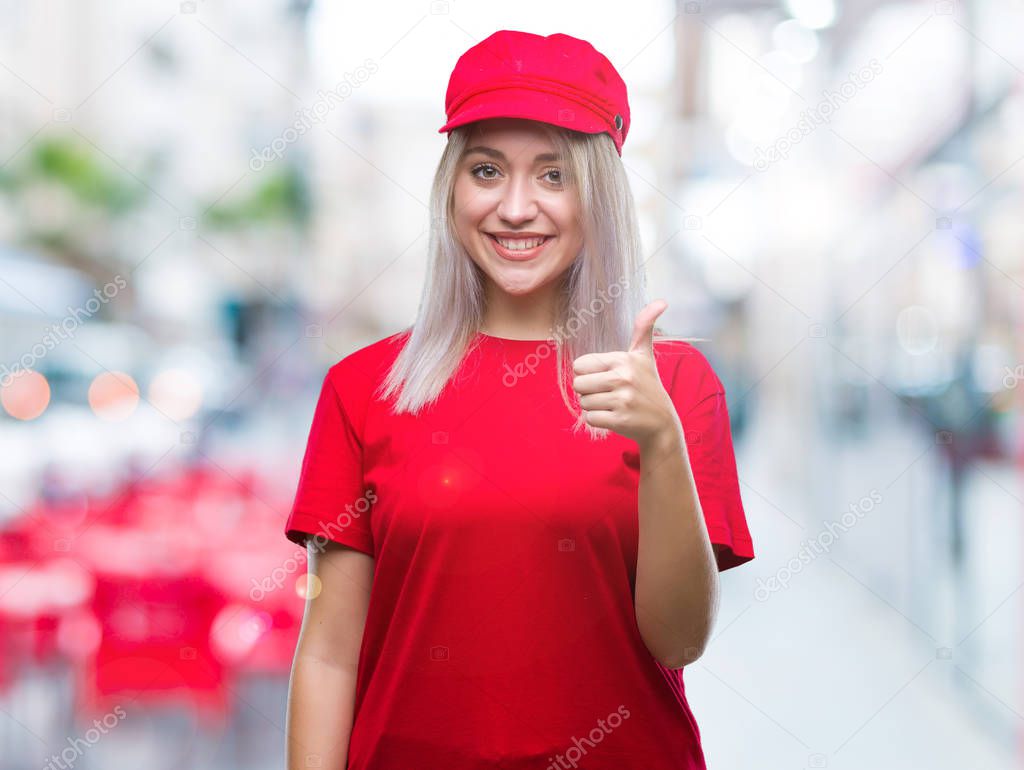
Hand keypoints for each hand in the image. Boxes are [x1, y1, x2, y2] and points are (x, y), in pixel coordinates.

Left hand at [571, 299, 682, 449]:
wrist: (662, 422)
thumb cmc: (647, 385)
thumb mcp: (644, 355)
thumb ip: (644, 328)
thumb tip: (661, 301)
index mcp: (624, 359)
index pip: (580, 365)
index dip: (589, 373)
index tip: (607, 377)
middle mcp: (623, 378)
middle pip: (578, 384)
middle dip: (589, 391)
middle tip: (609, 393)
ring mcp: (622, 400)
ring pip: (583, 402)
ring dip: (593, 406)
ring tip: (613, 404)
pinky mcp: (620, 420)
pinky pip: (589, 418)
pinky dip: (597, 420)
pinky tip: (614, 417)